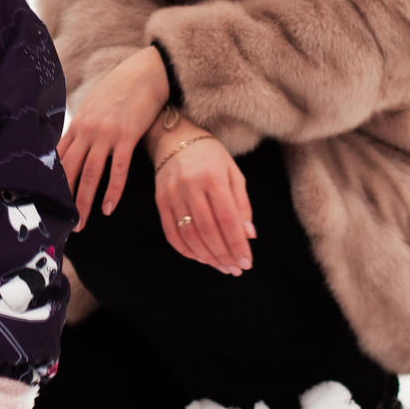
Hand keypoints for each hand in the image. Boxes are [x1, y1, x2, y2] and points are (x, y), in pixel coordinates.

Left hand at [59, 45, 169, 228]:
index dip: (52, 182)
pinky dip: (113, 190)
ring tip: (81, 224)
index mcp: (78, 124)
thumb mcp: (94, 106)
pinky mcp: (127, 135)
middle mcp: (88, 130)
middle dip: (65, 199)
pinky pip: (119, 168)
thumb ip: (83, 126)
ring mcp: (107, 133)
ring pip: (91, 173)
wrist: (145, 73)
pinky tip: (108, 208)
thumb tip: (74, 145)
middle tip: (62, 222)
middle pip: (71, 170)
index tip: (46, 202)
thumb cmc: (120, 90)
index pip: (58, 158)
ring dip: (84, 201)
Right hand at [150, 125, 253, 276]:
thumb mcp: (233, 172)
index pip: (227, 219)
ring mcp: (172, 193)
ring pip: (189, 234)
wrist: (175, 138)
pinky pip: (171, 232)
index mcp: (213, 177)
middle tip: (235, 269)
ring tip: (220, 266)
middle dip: (224, 254)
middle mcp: (191, 185)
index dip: (237, 244)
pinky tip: (199, 257)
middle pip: (208, 230)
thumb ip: (241, 203)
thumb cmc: (211, 156)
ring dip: (206, 256)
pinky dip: (185, 249)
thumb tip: (249, 235)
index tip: (246, 262)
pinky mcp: (160, 200)